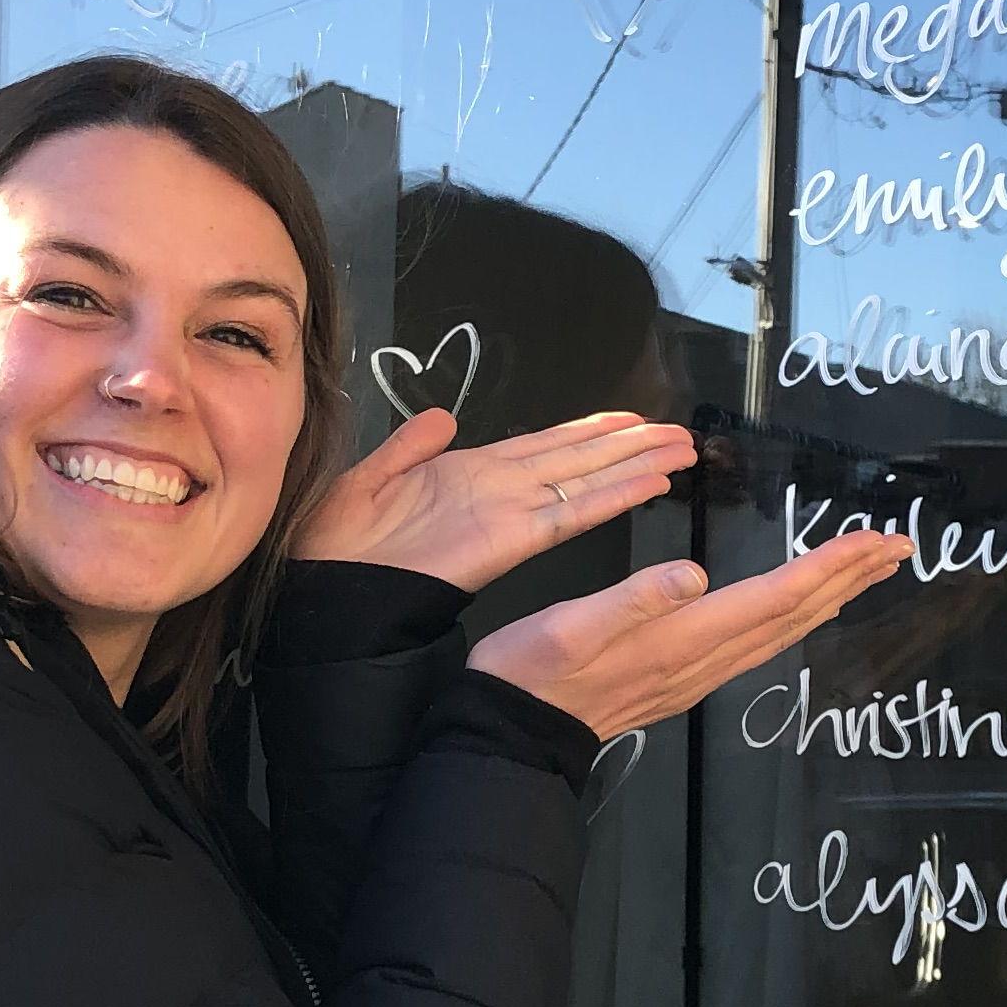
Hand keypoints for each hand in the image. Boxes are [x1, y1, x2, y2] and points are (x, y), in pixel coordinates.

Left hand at [291, 405, 699, 595]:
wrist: (325, 589)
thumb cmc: (338, 543)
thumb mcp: (369, 477)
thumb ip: (409, 447)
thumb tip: (441, 417)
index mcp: (469, 477)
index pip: (542, 448)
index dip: (588, 434)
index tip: (628, 420)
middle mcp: (500, 492)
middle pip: (579, 462)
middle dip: (631, 446)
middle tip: (680, 434)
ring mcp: (510, 514)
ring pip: (586, 481)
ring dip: (636, 465)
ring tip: (681, 450)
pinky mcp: (511, 540)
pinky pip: (570, 513)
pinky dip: (612, 497)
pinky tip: (648, 483)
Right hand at [467, 525, 918, 742]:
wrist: (512, 731)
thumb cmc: (532, 669)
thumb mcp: (570, 625)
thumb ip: (633, 600)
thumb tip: (692, 577)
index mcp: (683, 637)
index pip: (775, 596)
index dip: (829, 567)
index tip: (876, 540)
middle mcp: (703, 660)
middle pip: (794, 615)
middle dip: (849, 578)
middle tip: (897, 547)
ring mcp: (697, 675)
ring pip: (783, 632)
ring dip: (830, 598)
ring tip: (866, 571)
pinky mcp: (684, 680)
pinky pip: (760, 645)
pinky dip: (794, 618)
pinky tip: (802, 609)